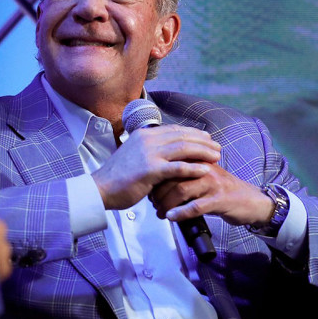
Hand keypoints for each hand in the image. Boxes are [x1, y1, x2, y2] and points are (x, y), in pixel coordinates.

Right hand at [91, 125, 220, 209]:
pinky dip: (194, 168)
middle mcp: (147, 140)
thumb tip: (163, 152)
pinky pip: (178, 168)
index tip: (207, 138)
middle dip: (203, 141)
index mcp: (143, 135)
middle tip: (217, 146)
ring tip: (217, 156)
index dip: (194, 133)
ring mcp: (149, 154)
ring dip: (203, 152)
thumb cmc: (116, 177)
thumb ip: (148, 151)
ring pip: (184, 149)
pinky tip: (205, 170)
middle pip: (183, 136)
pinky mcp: (151, 170)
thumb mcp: (133, 156)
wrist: (100, 189)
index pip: (175, 129)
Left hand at [150, 165, 275, 226]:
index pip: (170, 163)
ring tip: (160, 213)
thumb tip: (157, 186)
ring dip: (166, 204)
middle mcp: (204, 168)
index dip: (156, 178)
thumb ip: (183, 177)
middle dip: (157, 192)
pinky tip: (171, 217)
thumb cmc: (222, 191)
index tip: (149, 189)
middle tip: (152, 204)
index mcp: (198, 160)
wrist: (251, 201)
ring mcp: (212, 183)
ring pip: (181, 190)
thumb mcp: (202, 179)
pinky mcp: (219, 199)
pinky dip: (181, 212)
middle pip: (172, 176)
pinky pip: (196, 206)